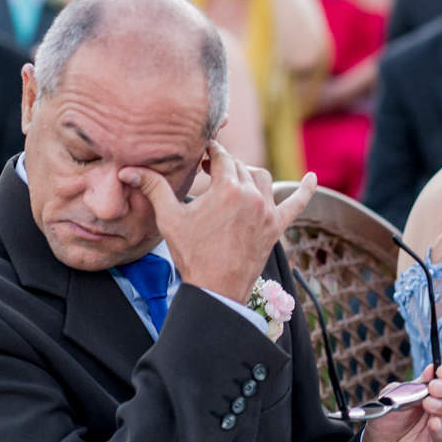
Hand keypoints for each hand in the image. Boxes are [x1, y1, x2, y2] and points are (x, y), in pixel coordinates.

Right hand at [119, 141, 317, 303]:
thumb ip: (154, 188)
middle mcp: (253, 196)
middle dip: (224, 165)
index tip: (200, 152)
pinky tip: (314, 178)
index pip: (221, 156)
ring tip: (233, 179)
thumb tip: (128, 170)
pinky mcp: (277, 226)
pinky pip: (297, 204)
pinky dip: (306, 190)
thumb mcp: (170, 219)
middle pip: (240, 167)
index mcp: (229, 189)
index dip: (209, 152)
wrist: (217, 289)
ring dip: (249, 174)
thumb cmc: (192, 254)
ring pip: (263, 179)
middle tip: (208, 169)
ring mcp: (268, 211)